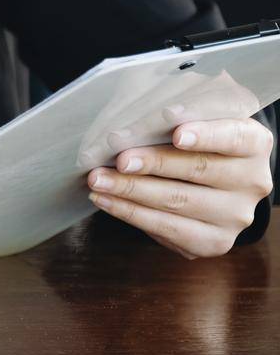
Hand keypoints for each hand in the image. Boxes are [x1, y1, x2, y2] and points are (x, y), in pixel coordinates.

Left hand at [87, 118, 274, 258]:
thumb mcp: (195, 117)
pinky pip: (167, 228)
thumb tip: (131, 117)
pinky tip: (105, 200)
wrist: (210, 182)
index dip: (207, 135)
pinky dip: (130, 213)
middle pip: (199, 170)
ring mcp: (236, 215)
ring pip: (179, 201)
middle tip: (119, 159)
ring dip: (131, 190)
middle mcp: (253, 181)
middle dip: (153, 164)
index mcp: (255, 142)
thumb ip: (176, 113)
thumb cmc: (192, 138)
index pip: (234, 136)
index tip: (177, 134)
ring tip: (98, 180)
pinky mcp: (214, 241)